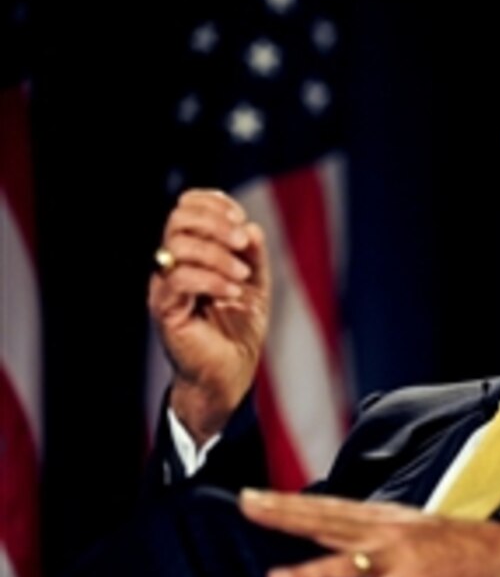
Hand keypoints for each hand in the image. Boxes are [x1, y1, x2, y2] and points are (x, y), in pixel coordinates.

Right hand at [148, 189, 270, 444]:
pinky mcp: (166, 310)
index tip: (240, 219)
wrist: (231, 372)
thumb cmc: (239, 328)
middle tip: (242, 242)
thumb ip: (254, 254)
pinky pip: (180, 280)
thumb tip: (251, 226)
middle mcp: (173, 265)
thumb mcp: (256, 283)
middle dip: (215, 223)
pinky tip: (232, 290)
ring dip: (217, 254)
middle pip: (178, 219)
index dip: (213, 203)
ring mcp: (166, 287)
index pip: (186, 206)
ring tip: (242, 275)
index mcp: (192, 252)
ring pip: (178, 247)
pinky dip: (212, 279)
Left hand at [239, 490, 499, 576]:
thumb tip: (339, 541)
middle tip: (247, 507)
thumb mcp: (415, 531)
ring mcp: (404, 558)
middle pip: (328, 523)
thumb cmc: (465, 547)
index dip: (290, 502)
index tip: (253, 495)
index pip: (328, 507)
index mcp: (386, 518)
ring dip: (311, 572)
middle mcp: (389, 531)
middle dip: (286, 516)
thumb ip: (376, 535)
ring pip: (349, 563)